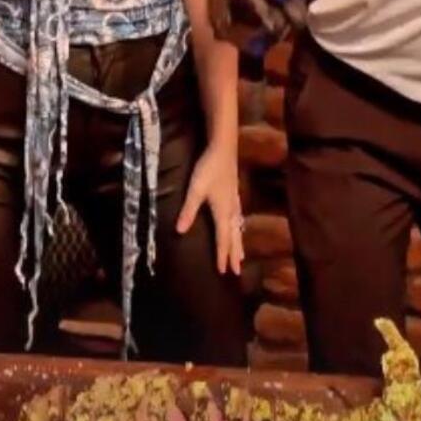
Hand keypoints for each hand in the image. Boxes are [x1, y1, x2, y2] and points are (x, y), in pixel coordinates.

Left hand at [176, 145, 243, 275]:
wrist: (223, 148)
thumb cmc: (208, 169)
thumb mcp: (195, 190)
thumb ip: (188, 211)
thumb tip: (179, 232)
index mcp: (222, 212)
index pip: (222, 239)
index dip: (222, 255)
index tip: (224, 272)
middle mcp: (231, 209)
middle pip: (234, 236)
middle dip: (234, 254)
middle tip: (237, 271)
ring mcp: (234, 200)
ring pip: (238, 227)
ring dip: (239, 242)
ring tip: (241, 255)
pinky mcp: (234, 192)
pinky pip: (239, 217)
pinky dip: (239, 227)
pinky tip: (239, 224)